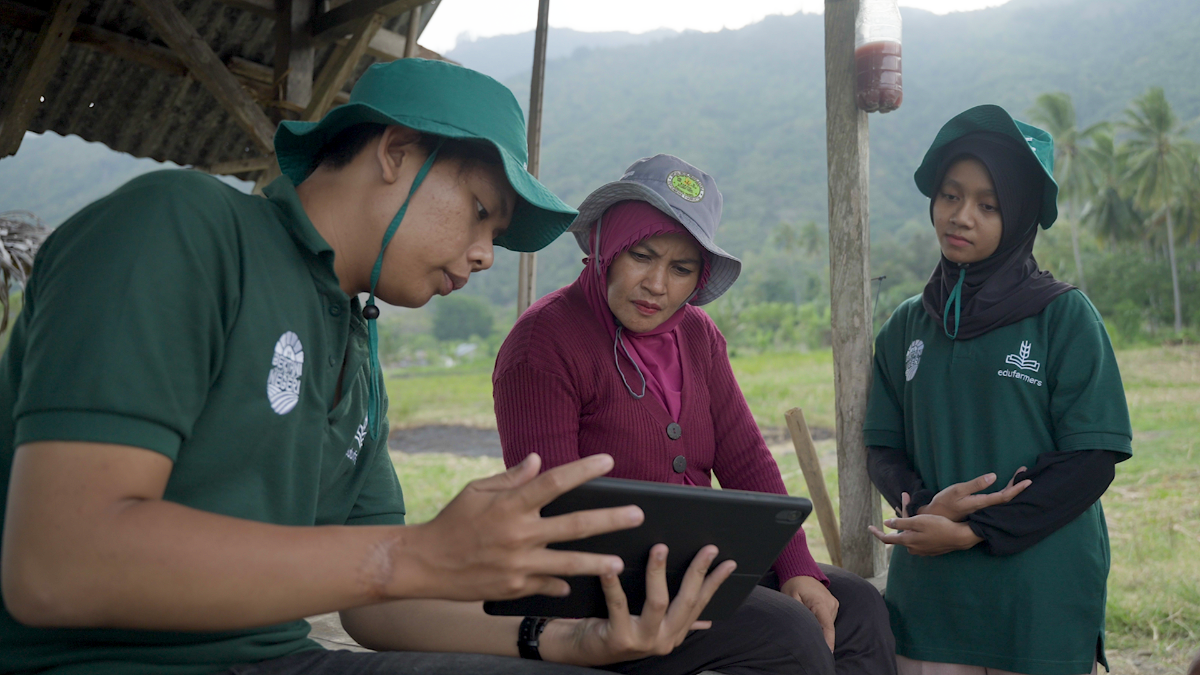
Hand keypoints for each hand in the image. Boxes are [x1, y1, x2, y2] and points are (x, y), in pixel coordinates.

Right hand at [400, 453, 643, 601]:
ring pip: (568, 563)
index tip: (608, 461)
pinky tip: (577, 585)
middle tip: (637, 515)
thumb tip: (538, 460)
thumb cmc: (452, 521)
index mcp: (510, 505)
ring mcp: (518, 564)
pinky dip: (562, 584)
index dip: (583, 470)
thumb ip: (510, 477)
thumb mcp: (476, 490)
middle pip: (574, 525)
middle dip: (609, 519)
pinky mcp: (514, 588)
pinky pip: (547, 584)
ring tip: (620, 564)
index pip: (554, 482)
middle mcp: (519, 534)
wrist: (425, 564)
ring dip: (597, 563)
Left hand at [541, 544, 735, 666]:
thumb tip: (707, 621)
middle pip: (686, 602)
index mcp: (674, 633)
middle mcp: (663, 639)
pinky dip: (615, 585)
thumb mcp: (649, 626)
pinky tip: (611, 567)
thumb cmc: (614, 629)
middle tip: (707, 549)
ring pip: (658, 602)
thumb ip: (676, 621)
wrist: (582, 649)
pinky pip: (619, 606)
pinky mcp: (619, 638)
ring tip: (660, 548)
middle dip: (698, 572)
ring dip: (659, 572)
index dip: (715, 583)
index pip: (700, 604)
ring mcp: (642, 640)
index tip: (729, 563)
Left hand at [780, 575, 837, 650]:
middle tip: (809, 639)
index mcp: (820, 602)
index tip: (828, 653)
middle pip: (827, 627)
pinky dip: (822, 622)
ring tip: (807, 620)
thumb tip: (806, 628)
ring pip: (828, 624)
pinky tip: (813, 618)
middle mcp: (830, 603)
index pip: (827, 626)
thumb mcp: (791, 598)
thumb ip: (799, 613)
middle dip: (820, 635)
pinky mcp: (834, 605)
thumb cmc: (794, 585)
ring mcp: (834, 604)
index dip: (829, 641)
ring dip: (820, 627)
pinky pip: (829, 619)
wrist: (801, 573)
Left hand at [868, 512, 982, 556]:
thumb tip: (886, 524)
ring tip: (917, 509)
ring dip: (911, 524)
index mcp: (907, 541)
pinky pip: (920, 538)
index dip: (877, 533)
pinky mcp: (931, 550)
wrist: (959, 536)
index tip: (869, 527)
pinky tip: (927, 521)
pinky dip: (919, 529)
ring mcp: (923, 551)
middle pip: (901, 533)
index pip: (887, 539)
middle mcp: (913, 548)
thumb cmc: (939, 526)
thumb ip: (901, 523)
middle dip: (901, 519)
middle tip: (905, 501)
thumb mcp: (918, 521)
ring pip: (911, 535)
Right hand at [916, 467, 1031, 520]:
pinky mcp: (979, 510)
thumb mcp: (957, 490)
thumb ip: (975, 485)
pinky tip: (1006, 490)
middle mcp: (985, 509)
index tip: (1028, 481)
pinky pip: (996, 502)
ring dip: (1011, 490)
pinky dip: (1003, 494)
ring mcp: (983, 511)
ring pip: (1001, 501)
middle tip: (1024, 473)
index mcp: (981, 503)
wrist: (935, 517)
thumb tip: (994, 476)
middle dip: (1017, 487)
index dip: (1017, 489)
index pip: (1004, 497)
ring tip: (1018, 479)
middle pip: (1006, 499)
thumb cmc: (944, 502)